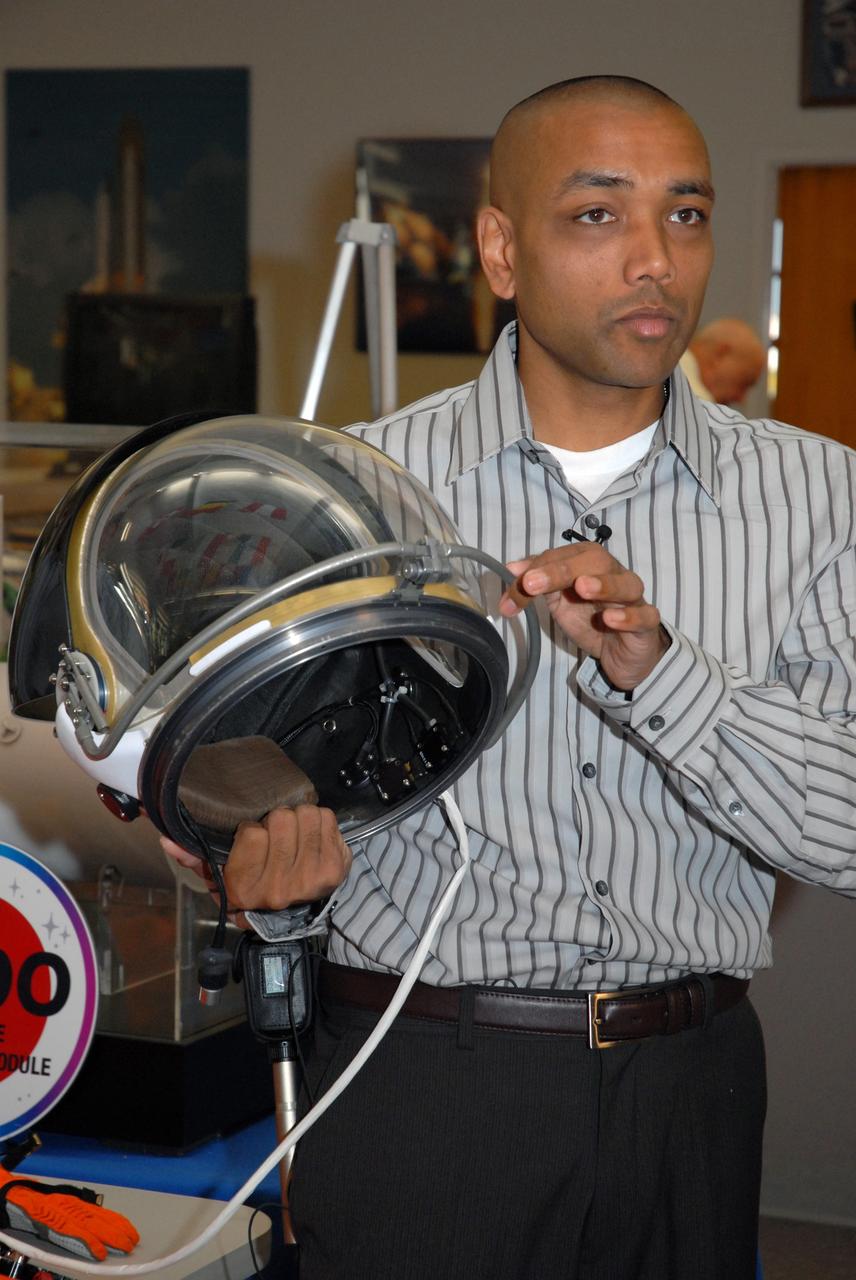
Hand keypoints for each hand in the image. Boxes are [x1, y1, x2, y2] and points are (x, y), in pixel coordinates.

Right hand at [160, 806, 352, 914]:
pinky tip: (313, 837)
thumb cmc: (254, 892)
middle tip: (277, 835)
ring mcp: (312, 878)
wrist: (293, 918)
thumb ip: (193, 858)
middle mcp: (279, 887)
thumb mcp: (219, 880)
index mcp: (247, 888)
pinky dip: (321, 822)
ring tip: (296, 834)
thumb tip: (167, 840)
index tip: (254, 840)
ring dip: (300, 819)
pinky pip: (327, 819)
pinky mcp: (335, 869)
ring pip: (306, 815)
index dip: (252, 830)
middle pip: (281, 819)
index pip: (252, 833)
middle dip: (278, 821)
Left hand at [499, 541, 669, 690]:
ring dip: (604, 584)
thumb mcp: (558, 602)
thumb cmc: (591, 618)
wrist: (621, 652)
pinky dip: (628, 616)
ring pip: (626, 584)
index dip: (537, 566)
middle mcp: (613, 575)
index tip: (515, 581)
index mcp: (590, 564)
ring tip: (582, 587)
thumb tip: (511, 569)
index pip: (562, 556)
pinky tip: (610, 619)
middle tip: (533, 584)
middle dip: (562, 570)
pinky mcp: (646, 624)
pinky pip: (644, 616)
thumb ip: (537, 584)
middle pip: (594, 562)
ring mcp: (633, 599)